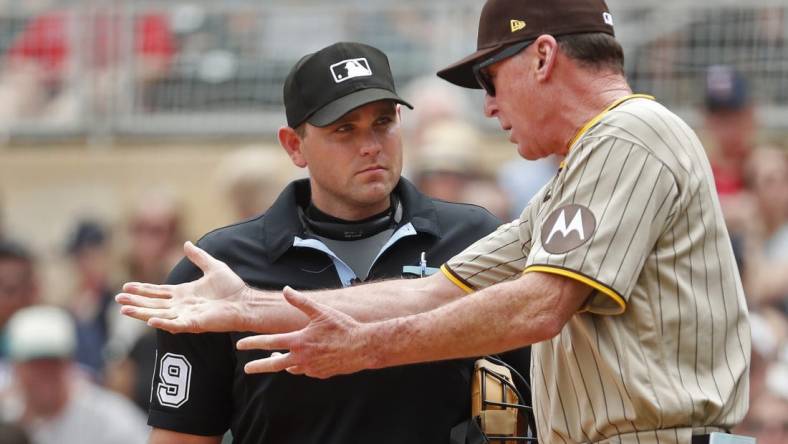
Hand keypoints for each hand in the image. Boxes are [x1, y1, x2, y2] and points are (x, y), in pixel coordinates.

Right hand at [115, 241, 250, 333]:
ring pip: (159, 315)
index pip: (158, 292)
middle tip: (118, 300)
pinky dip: (163, 322)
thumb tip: (186, 244)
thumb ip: (198, 257)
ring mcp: (187, 316)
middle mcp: (182, 306)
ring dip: (141, 313)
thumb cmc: (232, 287)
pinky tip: (150, 320)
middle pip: (153, 304)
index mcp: (184, 293)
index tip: (126, 287)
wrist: (246, 302)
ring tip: (124, 310)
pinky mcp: (195, 324)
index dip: (142, 290)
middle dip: (135, 302)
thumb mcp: (213, 267)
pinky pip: (176, 324)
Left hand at [237, 287, 375, 378]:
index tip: (240, 345)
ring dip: (282, 364)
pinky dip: (301, 366)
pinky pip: (306, 371)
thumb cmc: (343, 327)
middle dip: (259, 366)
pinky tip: (303, 361)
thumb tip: (286, 290)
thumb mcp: (321, 311)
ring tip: (277, 360)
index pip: (270, 342)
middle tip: (247, 369)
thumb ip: (300, 302)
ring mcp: (311, 368)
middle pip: (274, 364)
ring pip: (291, 369)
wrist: (363, 347)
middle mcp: (302, 358)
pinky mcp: (321, 374)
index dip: (253, 343)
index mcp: (299, 341)